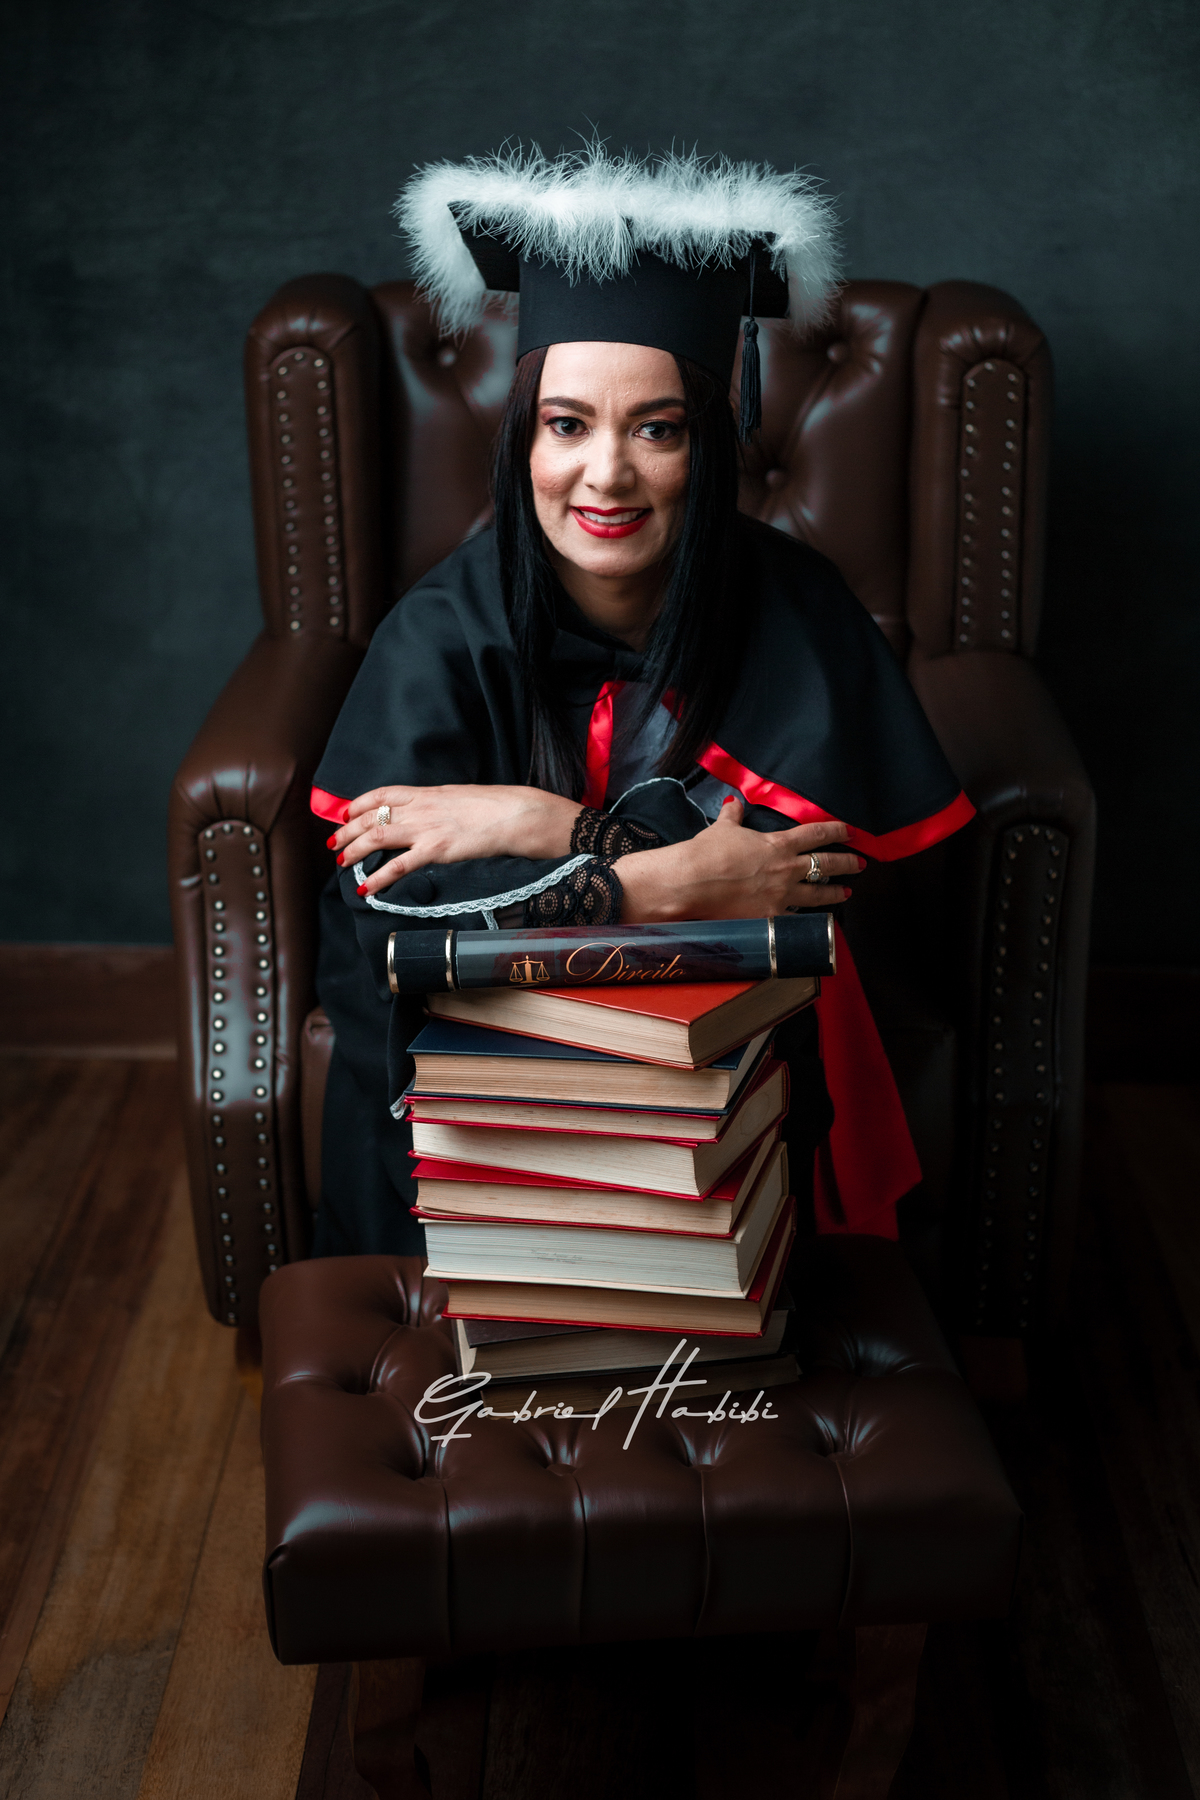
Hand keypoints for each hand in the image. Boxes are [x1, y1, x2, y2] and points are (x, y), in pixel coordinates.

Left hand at [327, 785, 582, 895]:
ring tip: (341, 863)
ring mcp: (426, 829)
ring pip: (378, 837)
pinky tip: (367, 888)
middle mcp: (420, 808)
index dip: (358, 803)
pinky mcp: (436, 850)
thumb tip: (426, 810)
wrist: (515, 814)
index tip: (345, 812)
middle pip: (372, 816)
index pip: (382, 794)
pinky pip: (399, 865)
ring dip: (355, 851)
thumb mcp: (458, 796)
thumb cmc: (494, 806)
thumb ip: (437, 804)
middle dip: (348, 830)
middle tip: (334, 844)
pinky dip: (379, 878)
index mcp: (426, 792)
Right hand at [613, 796, 864, 921]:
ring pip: (818, 893)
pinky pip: (797, 916)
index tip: (849, 832)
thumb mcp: (722, 829)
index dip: (836, 831)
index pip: (815, 834)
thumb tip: (735, 804)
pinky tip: (818, 920)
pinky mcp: (771, 917)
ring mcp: (781, 895)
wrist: (693, 882)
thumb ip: (733, 817)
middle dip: (847, 863)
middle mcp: (786, 869)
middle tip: (860, 864)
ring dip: (835, 892)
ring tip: (846, 893)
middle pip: (826, 863)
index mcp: (777, 844)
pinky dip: (809, 917)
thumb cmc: (707, 853)